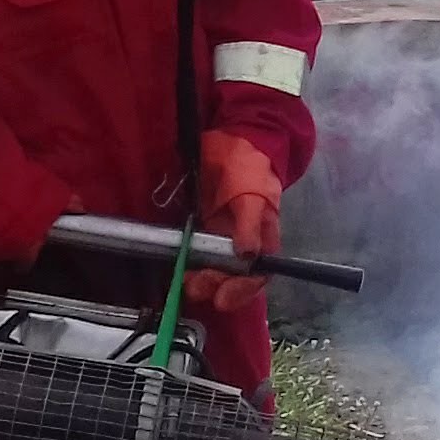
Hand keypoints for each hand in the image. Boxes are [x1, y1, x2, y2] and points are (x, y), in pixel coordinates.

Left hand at [193, 132, 280, 313]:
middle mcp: (241, 243)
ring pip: (211, 269)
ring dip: (199, 279)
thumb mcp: (253, 195)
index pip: (256, 274)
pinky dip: (187, 263)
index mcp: (261, 239)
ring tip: (185, 281)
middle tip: (196, 287)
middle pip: (230, 277)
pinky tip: (179, 265)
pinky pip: (195, 253)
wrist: (231, 141)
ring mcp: (219, 237)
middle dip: (214, 286)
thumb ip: (250, 224)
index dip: (241, 290)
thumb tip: (247, 255)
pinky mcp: (200, 229)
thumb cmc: (249, 167)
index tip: (222, 299)